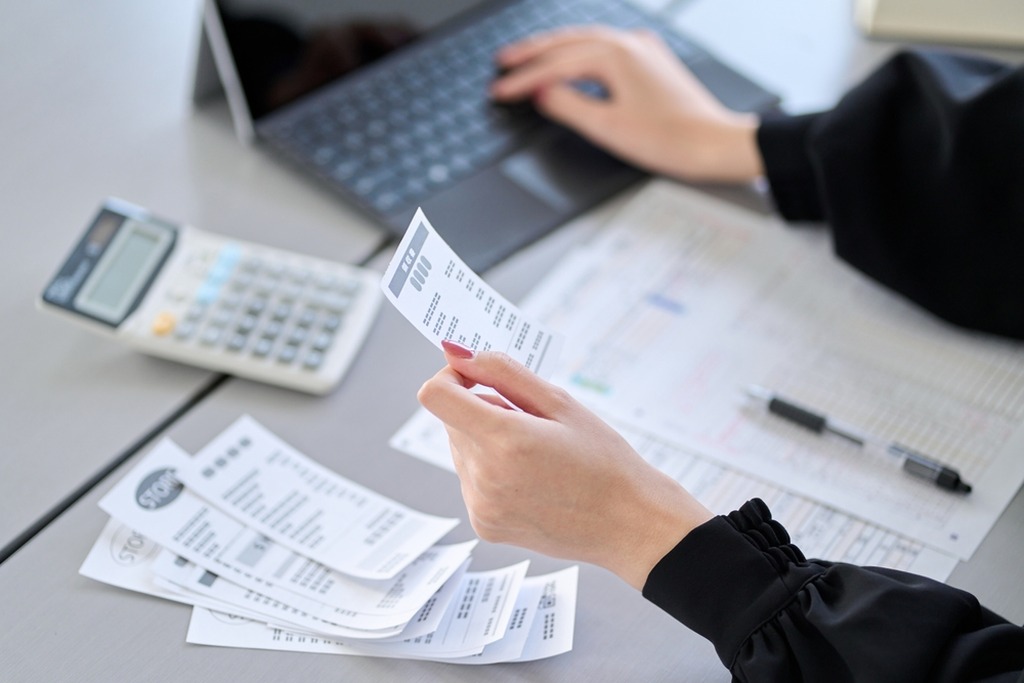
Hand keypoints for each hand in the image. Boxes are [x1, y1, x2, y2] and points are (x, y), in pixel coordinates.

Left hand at [417, 342, 712, 589]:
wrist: (628, 523)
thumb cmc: (603, 460)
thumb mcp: (560, 402)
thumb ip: (503, 372)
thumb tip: (458, 353)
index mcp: (504, 440)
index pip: (436, 395)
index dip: (451, 377)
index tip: (476, 377)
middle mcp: (484, 477)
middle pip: (451, 421)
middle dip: (481, 411)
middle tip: (531, 422)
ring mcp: (481, 506)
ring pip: (460, 450)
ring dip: (485, 441)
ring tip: (536, 456)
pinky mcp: (484, 525)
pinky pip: (471, 481)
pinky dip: (491, 471)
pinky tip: (531, 481)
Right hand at [491, 26, 763, 182]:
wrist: (716, 145)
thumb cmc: (672, 139)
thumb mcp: (608, 127)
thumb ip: (568, 105)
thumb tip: (542, 93)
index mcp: (617, 54)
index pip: (556, 64)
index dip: (523, 79)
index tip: (498, 89)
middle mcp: (630, 44)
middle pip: (568, 42)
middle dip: (532, 54)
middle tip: (502, 62)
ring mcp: (643, 51)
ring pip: (586, 42)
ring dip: (555, 51)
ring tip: (527, 59)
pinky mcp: (651, 63)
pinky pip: (606, 50)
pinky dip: (580, 55)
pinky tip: (572, 63)